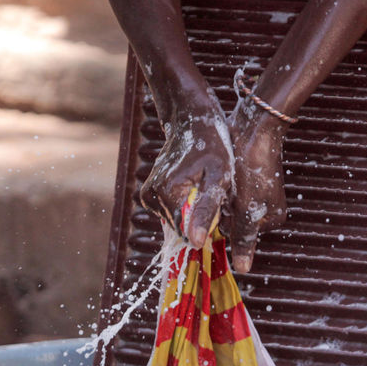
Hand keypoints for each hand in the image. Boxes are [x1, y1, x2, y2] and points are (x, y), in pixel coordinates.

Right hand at [139, 101, 232, 249]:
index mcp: (167, 193)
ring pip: (176, 220)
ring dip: (192, 211)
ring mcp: (148, 195)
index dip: (206, 226)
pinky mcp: (149, 194)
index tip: (218, 207)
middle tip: (212, 193)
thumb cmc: (212, 147)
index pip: (186, 232)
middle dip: (199, 218)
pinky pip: (171, 212)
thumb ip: (206, 210)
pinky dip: (184, 205)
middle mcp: (152, 196)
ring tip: (203, 187)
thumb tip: (196, 242)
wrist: (192, 123)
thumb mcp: (218, 177)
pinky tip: (193, 187)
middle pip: (180, 227)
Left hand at [225, 103, 290, 272]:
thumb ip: (244, 237)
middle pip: (231, 220)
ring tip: (228, 177)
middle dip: (224, 207)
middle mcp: (267, 208)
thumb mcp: (246, 208)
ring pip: (227, 205)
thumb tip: (244, 270)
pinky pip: (229, 190)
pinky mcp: (247, 178)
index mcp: (271, 219)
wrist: (254, 128)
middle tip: (227, 189)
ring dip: (222, 195)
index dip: (226, 220)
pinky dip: (224, 183)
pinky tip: (226, 170)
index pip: (236, 233)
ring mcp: (257, 193)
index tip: (228, 203)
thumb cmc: (251, 169)